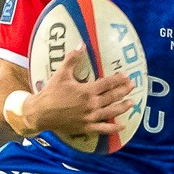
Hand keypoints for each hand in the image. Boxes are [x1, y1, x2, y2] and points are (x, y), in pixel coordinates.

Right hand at [14, 47, 134, 138]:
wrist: (40, 113)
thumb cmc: (50, 93)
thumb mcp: (61, 74)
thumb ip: (72, 59)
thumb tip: (81, 44)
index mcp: (87, 91)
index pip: (107, 83)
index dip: (118, 79)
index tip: (126, 76)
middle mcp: (91, 105)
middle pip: (112, 96)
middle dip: (123, 90)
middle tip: (133, 86)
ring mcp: (90, 117)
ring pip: (111, 112)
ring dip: (123, 106)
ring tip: (132, 102)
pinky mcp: (86, 128)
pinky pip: (103, 129)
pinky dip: (114, 128)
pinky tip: (122, 125)